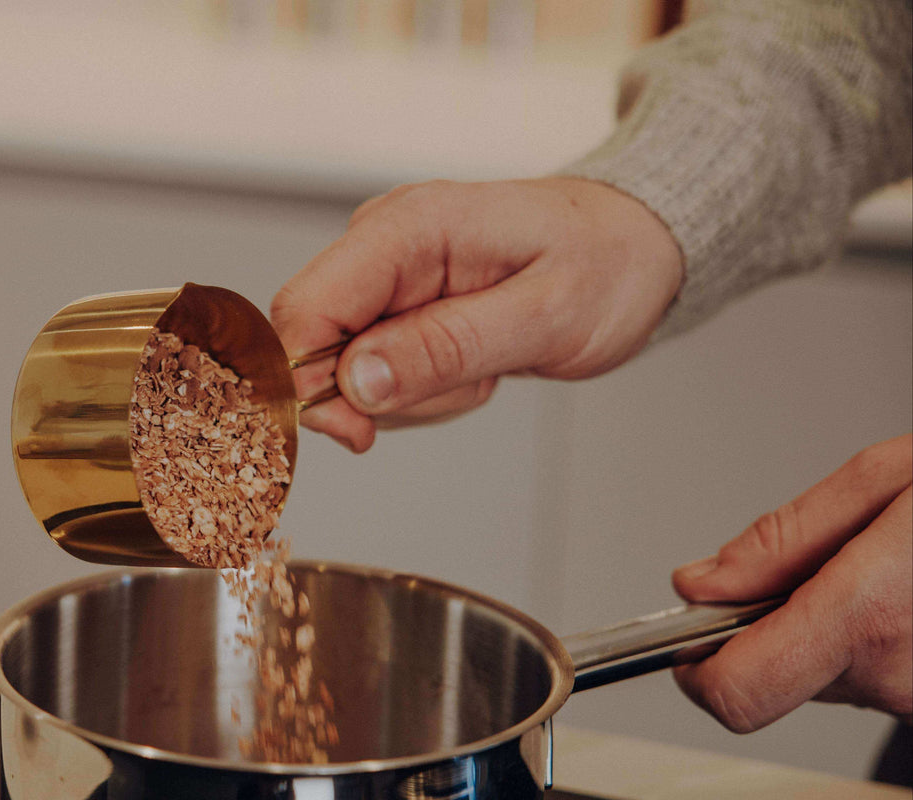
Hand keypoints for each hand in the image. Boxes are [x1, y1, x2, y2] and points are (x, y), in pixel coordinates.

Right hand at [271, 177, 682, 451]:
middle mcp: (380, 241)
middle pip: (314, 345)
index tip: (360, 431)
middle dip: (376, 394)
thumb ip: (445, 349)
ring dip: (411, 394)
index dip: (308, 381)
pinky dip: (421, 388)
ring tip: (482, 365)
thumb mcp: (544, 318)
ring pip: (342, 369)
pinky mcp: (392, 302)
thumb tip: (356, 382)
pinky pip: (372, 371)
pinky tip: (472, 363)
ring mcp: (383, 273)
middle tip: (464, 387)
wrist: (636, 245)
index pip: (304, 308)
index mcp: (407, 228)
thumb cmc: (607, 265)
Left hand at [671, 435, 912, 731]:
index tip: (690, 634)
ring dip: (827, 628)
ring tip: (889, 565)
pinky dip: (873, 640)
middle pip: (773, 679)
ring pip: (825, 679)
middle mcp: (901, 674)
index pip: (737, 693)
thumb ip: (783, 539)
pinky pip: (876, 680)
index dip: (695, 667)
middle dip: (769, 626)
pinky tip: (912, 594)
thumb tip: (700, 584)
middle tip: (819, 563)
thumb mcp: (890, 478)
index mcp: (873, 613)